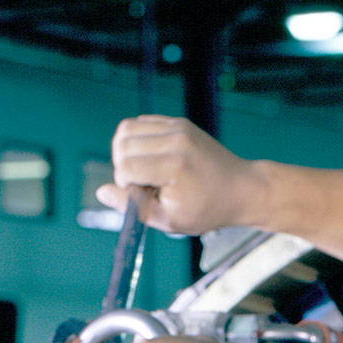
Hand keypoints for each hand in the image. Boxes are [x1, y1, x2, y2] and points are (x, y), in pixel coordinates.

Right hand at [101, 116, 263, 237]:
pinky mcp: (178, 122)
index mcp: (174, 167)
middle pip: (121, 144)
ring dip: (126, 151)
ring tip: (146, 169)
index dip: (125, 185)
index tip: (144, 196)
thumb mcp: (170, 220)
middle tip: (144, 183)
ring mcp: (177, 127)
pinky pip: (140, 123)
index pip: (125, 167)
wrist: (240, 188)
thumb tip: (101, 192)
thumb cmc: (206, 209)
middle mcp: (175, 140)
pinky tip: (153, 158)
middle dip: (122, 166)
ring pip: (126, 129)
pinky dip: (138, 140)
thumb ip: (133, 208)